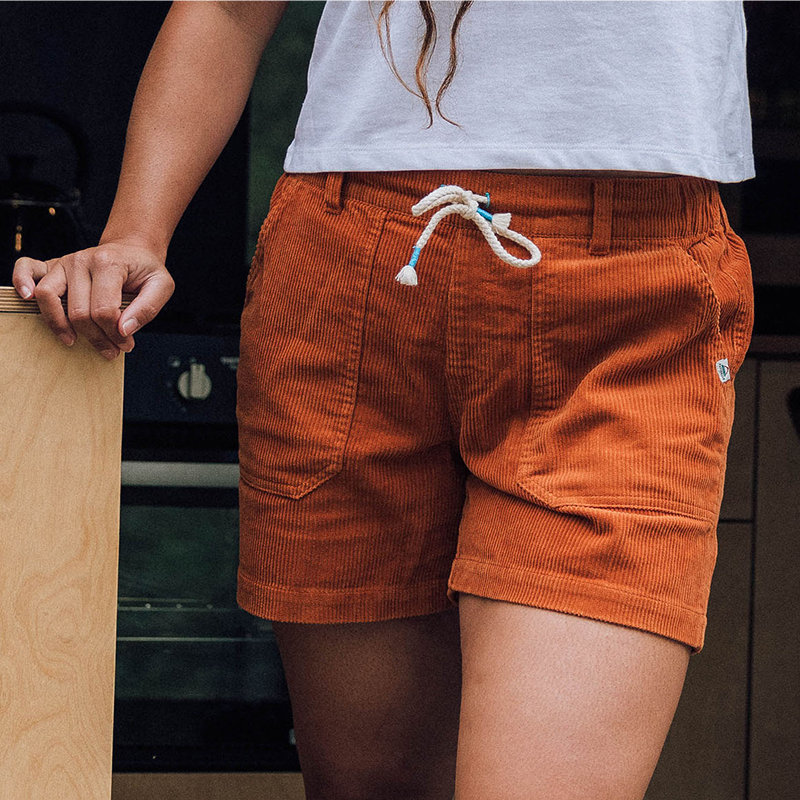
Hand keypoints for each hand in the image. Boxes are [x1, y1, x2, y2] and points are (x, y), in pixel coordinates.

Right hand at [13, 240, 174, 358]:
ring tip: (73, 341)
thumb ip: (147, 308)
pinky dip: (21, 282)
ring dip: (59, 325)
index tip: (126, 344)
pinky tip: (28, 299)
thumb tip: (124, 330)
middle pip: (78, 311)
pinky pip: (26, 268)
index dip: (114, 335)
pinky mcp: (52, 265)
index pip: (104, 310)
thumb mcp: (162, 286)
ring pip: (49, 296)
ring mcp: (64, 262)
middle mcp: (82, 260)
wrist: (132, 250)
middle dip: (95, 337)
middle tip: (110, 350)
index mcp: (109, 263)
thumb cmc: (144, 270)